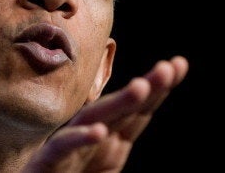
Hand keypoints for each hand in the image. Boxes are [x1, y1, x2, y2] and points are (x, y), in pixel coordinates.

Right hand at [22, 56, 188, 172]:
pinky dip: (80, 138)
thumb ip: (118, 142)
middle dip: (146, 88)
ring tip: (141, 88)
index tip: (179, 65)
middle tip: (169, 68)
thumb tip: (137, 118)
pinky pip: (63, 147)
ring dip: (117, 103)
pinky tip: (100, 131)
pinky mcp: (47, 161)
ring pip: (93, 118)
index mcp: (107, 138)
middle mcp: (88, 135)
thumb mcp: (104, 165)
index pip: (137, 111)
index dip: (157, 89)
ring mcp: (68, 147)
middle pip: (121, 109)